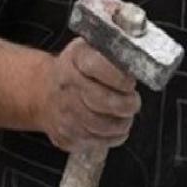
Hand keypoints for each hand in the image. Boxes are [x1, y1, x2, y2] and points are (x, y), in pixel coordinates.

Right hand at [36, 37, 140, 151]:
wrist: (45, 92)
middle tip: (132, 101)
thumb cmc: (80, 70)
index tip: (130, 82)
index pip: (97, 66)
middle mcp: (66, 85)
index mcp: (75, 58)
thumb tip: (141, 44)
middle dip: (127, 103)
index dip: (120, 77)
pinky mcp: (67, 135)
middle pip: (104, 101)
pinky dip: (114, 136)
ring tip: (124, 113)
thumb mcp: (93, 48)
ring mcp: (64, 112)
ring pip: (104, 125)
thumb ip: (116, 46)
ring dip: (122, 121)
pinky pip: (100, 141)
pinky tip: (113, 125)